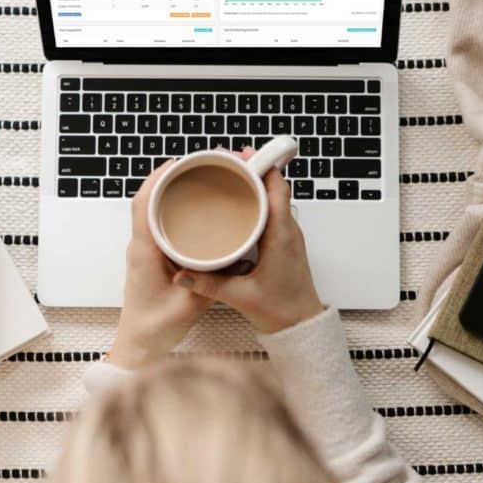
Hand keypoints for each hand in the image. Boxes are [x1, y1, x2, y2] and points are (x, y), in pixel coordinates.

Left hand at [109, 163, 212, 368]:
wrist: (140, 345)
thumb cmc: (155, 328)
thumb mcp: (190, 305)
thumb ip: (209, 280)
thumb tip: (230, 255)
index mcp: (144, 251)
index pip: (143, 203)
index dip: (159, 178)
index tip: (181, 163)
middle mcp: (140, 245)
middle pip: (149, 198)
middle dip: (171, 177)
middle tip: (200, 165)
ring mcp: (145, 250)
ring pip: (153, 209)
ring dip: (172, 191)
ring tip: (200, 179)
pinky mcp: (152, 256)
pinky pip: (160, 223)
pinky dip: (174, 209)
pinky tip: (194, 209)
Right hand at [172, 154, 323, 333]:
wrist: (301, 326)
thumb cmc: (282, 311)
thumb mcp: (240, 297)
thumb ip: (208, 284)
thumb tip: (180, 273)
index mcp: (281, 236)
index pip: (277, 188)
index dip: (261, 167)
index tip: (242, 156)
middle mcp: (288, 230)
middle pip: (274, 187)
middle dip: (251, 170)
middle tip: (226, 162)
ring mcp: (288, 235)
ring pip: (274, 198)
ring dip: (254, 185)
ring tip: (229, 177)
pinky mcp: (283, 243)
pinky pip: (273, 212)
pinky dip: (257, 202)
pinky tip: (239, 206)